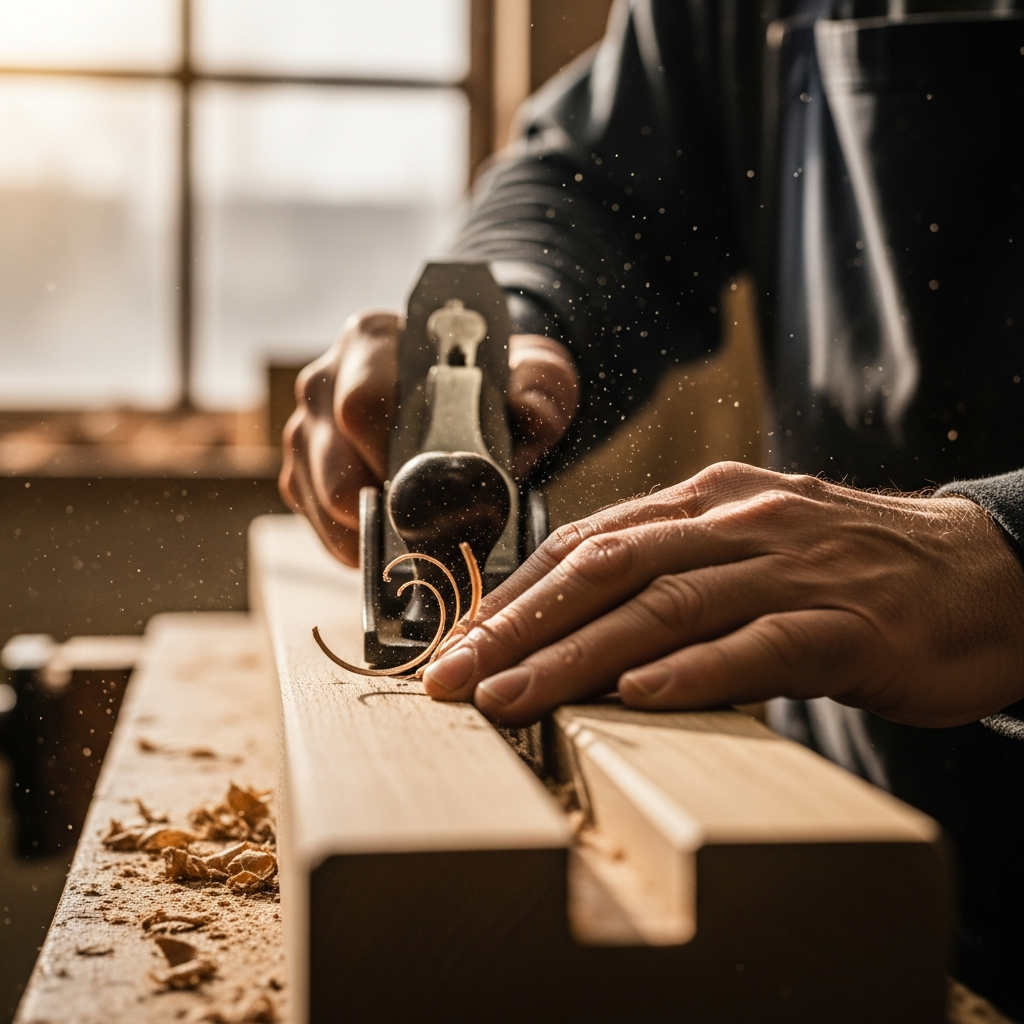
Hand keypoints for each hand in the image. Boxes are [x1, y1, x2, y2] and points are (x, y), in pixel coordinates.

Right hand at [279, 311, 578, 564]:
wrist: (471, 395)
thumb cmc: (497, 383)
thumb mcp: (533, 374)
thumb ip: (540, 388)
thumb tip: (528, 414)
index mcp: (372, 342)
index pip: (360, 402)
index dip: (392, 456)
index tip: (432, 487)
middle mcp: (325, 380)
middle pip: (329, 459)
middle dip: (379, 507)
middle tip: (428, 530)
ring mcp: (307, 429)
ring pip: (316, 496)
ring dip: (364, 531)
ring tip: (412, 544)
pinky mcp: (303, 471)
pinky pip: (316, 521)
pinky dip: (351, 543)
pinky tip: (389, 547)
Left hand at [422, 462, 1023, 727]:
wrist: (983, 574)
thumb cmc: (849, 571)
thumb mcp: (750, 551)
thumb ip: (674, 572)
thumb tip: (582, 620)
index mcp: (708, 502)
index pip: (588, 541)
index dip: (517, 593)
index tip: (460, 641)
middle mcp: (738, 523)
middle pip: (607, 567)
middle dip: (520, 625)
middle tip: (453, 676)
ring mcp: (791, 569)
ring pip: (665, 605)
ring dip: (577, 654)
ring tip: (511, 697)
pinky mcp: (846, 623)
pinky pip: (759, 646)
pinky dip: (694, 671)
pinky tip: (639, 697)